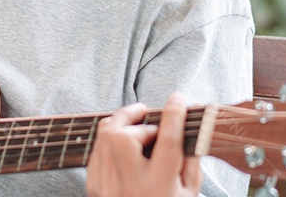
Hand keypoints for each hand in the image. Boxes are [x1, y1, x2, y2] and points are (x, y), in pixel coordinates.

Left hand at [86, 93, 200, 196]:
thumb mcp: (189, 192)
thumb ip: (190, 160)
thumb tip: (191, 127)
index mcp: (160, 187)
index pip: (168, 142)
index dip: (174, 115)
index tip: (178, 98)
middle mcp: (131, 186)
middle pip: (125, 137)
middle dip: (138, 122)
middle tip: (150, 122)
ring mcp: (108, 186)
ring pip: (105, 137)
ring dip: (122, 123)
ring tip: (137, 123)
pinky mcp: (94, 186)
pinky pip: (97, 149)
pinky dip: (109, 139)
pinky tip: (123, 141)